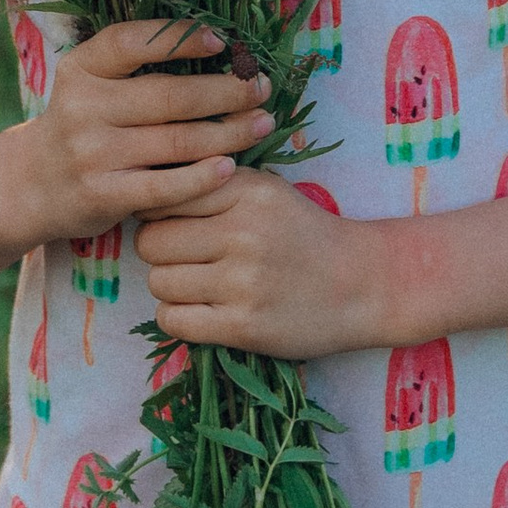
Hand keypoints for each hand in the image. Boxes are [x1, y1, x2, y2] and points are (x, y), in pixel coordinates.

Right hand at [19, 18, 271, 250]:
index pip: (131, 41)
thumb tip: (214, 43)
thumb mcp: (88, 84)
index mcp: (81, 69)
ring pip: (177, 141)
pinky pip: (167, 186)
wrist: (31, 186)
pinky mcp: (103, 195)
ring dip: (229, 132)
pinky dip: (203, 177)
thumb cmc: (80, 127)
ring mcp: (92, 154)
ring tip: (262, 123)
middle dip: (226, 91)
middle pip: (170, 96)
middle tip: (260, 87)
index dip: (179, 38)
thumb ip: (133, 65)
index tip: (221, 40)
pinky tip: (230, 167)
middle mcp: (83, 108)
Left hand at [135, 165, 382, 359]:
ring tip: (199, 285)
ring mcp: (243, 283)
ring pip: (158, 282)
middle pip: (151, 242)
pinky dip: (178, 317)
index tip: (173, 223)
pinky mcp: (243, 326)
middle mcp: (243, 234)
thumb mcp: (266, 191)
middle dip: (160, 251)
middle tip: (185, 257)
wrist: (363, 284)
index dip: (158, 212)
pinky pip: (173, 320)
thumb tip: (144, 185)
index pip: (164, 196)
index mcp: (247, 192)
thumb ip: (212, 182)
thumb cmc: (305, 234)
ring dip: (170, 287)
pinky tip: (201, 310)